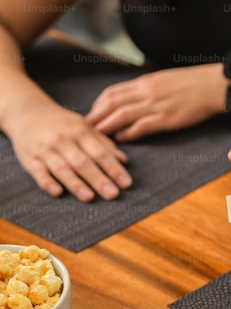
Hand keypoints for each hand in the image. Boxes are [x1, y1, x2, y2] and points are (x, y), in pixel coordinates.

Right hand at [6, 105, 130, 201]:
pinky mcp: (28, 158)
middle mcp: (63, 140)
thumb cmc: (62, 123)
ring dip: (75, 183)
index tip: (126, 183)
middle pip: (82, 162)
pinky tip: (57, 192)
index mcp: (80, 132)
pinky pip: (37, 172)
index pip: (100, 153)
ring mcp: (44, 149)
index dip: (114, 168)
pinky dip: (47, 182)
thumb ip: (103, 143)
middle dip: (98, 179)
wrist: (26, 111)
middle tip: (113, 194)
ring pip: (61, 168)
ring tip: (89, 197)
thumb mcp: (84, 127)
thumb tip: (124, 160)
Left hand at [85, 64, 226, 141]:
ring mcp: (156, 105)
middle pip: (111, 104)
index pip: (113, 92)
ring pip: (121, 115)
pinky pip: (141, 126)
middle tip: (85, 128)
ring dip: (106, 126)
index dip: (98, 104)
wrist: (214, 85)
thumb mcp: (166, 79)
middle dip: (95, 116)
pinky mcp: (167, 118)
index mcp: (145, 82)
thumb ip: (149, 88)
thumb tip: (137, 95)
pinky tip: (121, 139)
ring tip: (96, 136)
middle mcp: (146, 92)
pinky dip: (127, 133)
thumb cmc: (194, 83)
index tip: (93, 113)